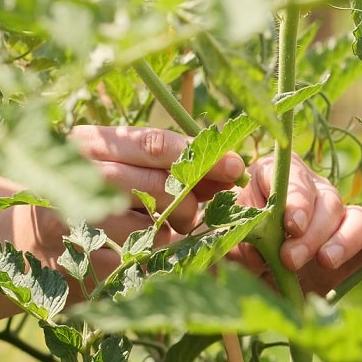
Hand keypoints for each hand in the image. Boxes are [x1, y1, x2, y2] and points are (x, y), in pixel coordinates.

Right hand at [0, 125, 244, 307]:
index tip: (234, 166)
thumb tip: (225, 170)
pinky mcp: (79, 258)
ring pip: (150, 229)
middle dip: (188, 203)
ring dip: (171, 233)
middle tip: (193, 213)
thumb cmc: (87, 189)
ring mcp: (78, 218)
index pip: (155, 144)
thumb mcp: (119, 164)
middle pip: (158, 187)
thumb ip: (167, 165)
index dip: (200, 156)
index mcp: (95, 143)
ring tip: (165, 230)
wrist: (33, 226)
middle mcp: (85, 176)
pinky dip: (154, 259)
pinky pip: (135, 262)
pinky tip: (149, 251)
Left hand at [231, 153, 361, 294]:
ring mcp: (328, 205)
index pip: (288, 175)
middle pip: (318, 196)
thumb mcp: (237, 239)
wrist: (264, 268)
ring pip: (340, 210)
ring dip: (331, 238)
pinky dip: (350, 242)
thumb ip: (243, 241)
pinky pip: (360, 226)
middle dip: (309, 230)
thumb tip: (256, 253)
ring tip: (320, 261)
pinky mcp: (349, 228)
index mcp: (270, 175)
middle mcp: (304, 185)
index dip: (295, 200)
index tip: (292, 226)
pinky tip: (331, 260)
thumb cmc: (247, 244)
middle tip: (290, 258)